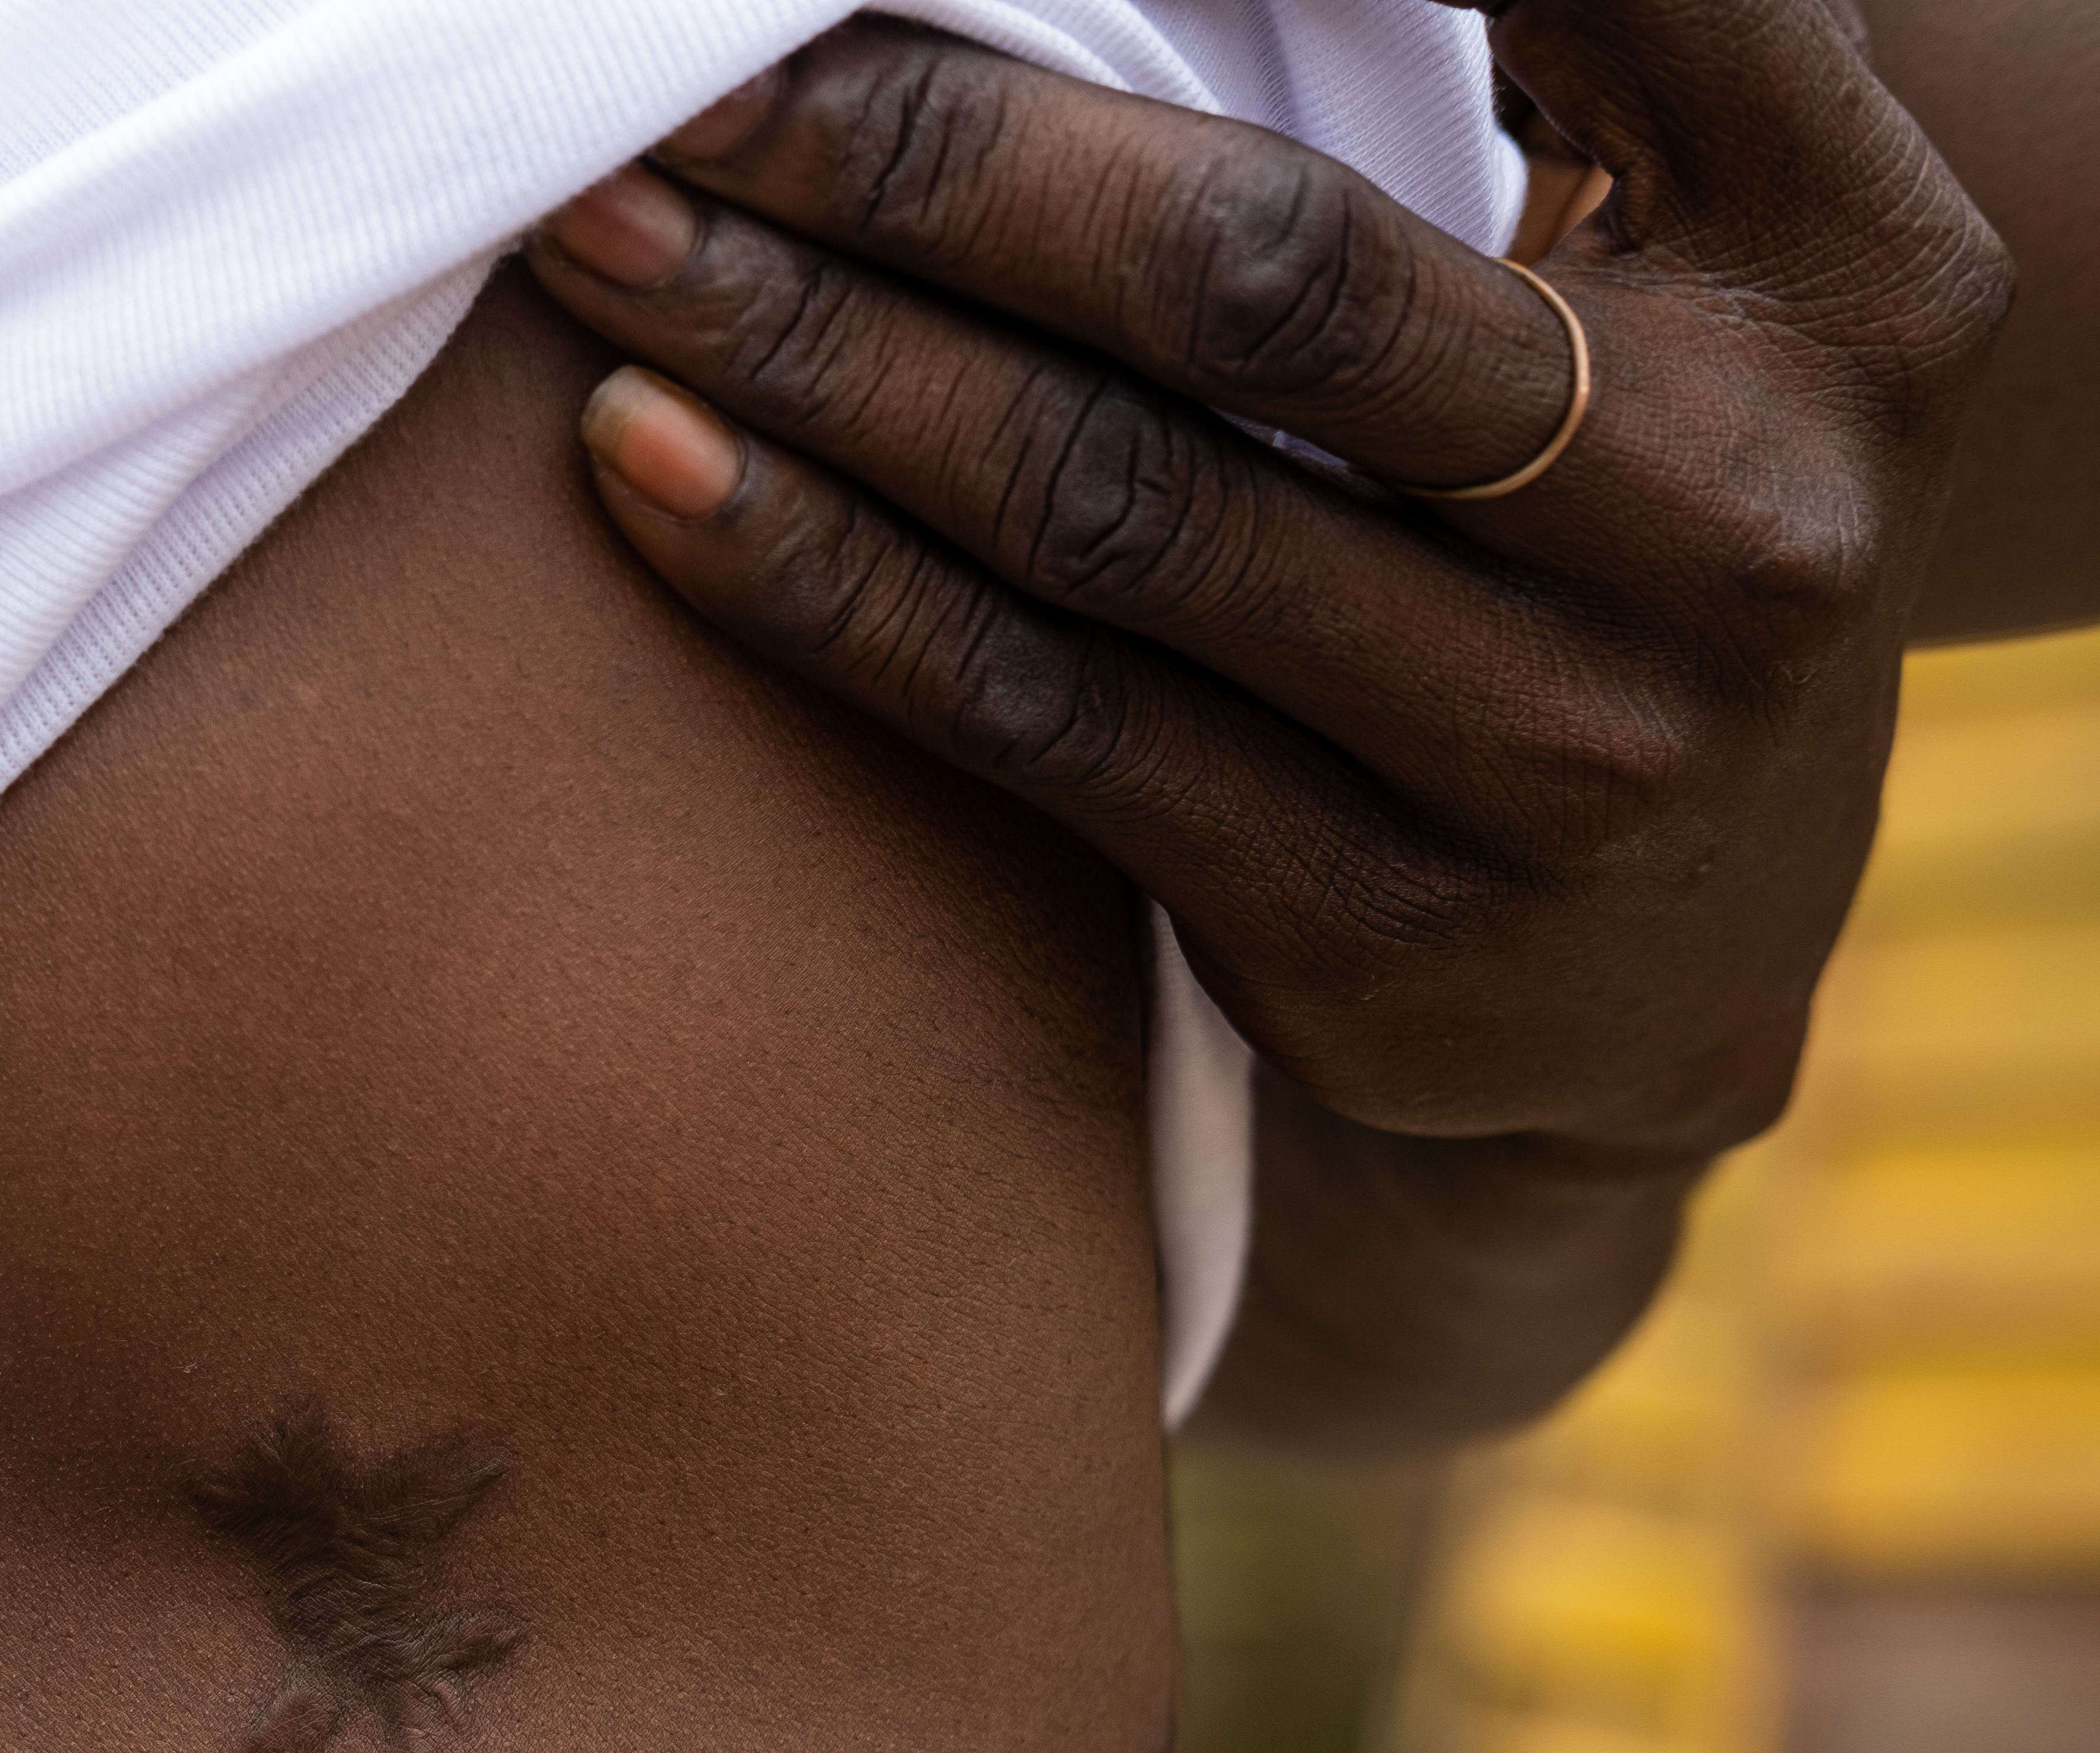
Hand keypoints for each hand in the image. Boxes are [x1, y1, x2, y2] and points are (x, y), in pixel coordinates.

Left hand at [524, 0, 2010, 1175]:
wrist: (1676, 949)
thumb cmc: (1636, 504)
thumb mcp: (1727, 251)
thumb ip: (1604, 41)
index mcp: (1849, 282)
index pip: (1586, 16)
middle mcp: (1734, 523)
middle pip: (1247, 284)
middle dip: (929, 163)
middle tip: (688, 86)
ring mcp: (1556, 758)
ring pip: (1102, 511)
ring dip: (812, 361)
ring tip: (613, 250)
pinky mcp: (1373, 935)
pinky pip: (1034, 722)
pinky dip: (819, 587)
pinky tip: (651, 473)